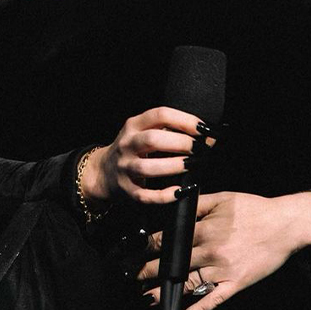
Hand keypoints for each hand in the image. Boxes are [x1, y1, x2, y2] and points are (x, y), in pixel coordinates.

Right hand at [79, 106, 214, 206]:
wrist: (102, 173)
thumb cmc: (133, 149)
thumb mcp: (144, 132)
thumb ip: (170, 130)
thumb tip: (208, 134)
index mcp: (133, 125)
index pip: (160, 115)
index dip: (184, 120)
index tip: (203, 128)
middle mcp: (127, 145)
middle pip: (153, 140)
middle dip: (181, 143)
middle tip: (200, 148)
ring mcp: (125, 169)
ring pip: (149, 168)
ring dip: (174, 166)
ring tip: (192, 165)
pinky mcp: (127, 191)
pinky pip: (146, 195)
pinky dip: (164, 195)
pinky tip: (180, 191)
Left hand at [137, 190, 310, 309]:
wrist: (285, 225)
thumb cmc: (253, 209)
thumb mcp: (222, 198)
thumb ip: (196, 204)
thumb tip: (172, 206)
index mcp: (204, 228)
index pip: (168, 239)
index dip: (147, 248)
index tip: (132, 253)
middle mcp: (209, 250)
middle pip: (172, 263)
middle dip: (147, 271)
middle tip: (131, 277)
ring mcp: (222, 270)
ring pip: (187, 284)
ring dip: (164, 292)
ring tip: (146, 298)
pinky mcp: (236, 284)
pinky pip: (212, 300)